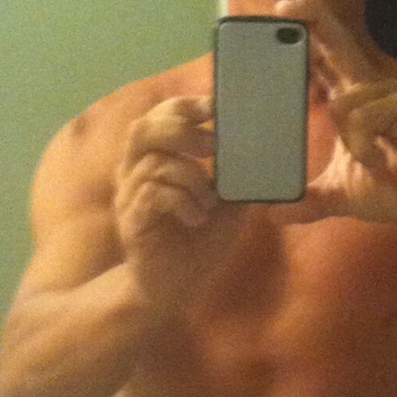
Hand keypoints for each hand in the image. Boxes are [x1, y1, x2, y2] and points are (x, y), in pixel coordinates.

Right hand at [115, 97, 246, 312]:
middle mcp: (134, 174)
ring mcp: (130, 199)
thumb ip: (237, 180)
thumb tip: (266, 155)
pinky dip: (182, 202)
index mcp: (154, 162)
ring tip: (209, 202)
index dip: (184, 106)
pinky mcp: (133, 223)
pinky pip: (153, 196)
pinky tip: (196, 218)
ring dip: (191, 178)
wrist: (172, 291)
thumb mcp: (227, 208)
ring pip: (155, 164)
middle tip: (213, 146)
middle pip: (143, 129)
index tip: (214, 105)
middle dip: (181, 130)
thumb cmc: (196, 246)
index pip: (159, 117)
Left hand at [273, 0, 396, 232]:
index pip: (323, 60)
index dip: (304, 35)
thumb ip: (307, 201)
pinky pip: (365, 119)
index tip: (281, 13)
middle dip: (312, 20)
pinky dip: (365, 147)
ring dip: (350, 143)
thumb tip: (271, 213)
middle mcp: (369, 89)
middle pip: (337, 44)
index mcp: (351, 100)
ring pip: (342, 103)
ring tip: (370, 163)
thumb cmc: (394, 188)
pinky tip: (380, 162)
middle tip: (285, 7)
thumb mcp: (339, 196)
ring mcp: (389, 94)